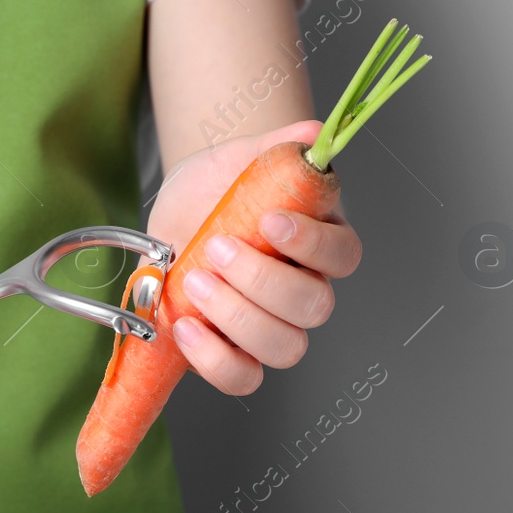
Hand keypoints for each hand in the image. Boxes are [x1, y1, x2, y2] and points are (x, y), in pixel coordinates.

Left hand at [147, 121, 362, 395]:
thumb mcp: (234, 160)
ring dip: (237, 317)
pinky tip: (186, 328)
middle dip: (262, 281)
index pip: (343, 255)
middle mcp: (304, 289)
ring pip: (285, 347)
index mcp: (319, 241)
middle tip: (216, 247)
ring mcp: (271, 326)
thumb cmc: (212, 192)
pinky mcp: (235, 354)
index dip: (312, 244)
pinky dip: (214, 360)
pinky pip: (243, 378)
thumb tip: (313, 134)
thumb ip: (274, 149)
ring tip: (195, 282)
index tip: (269, 220)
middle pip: (314, 307)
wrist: (170, 220)